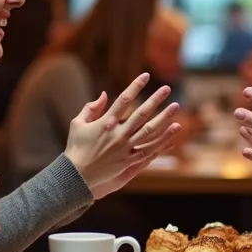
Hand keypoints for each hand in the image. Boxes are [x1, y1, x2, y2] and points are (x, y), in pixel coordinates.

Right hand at [65, 72, 182, 199]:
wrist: (76, 175)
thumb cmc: (75, 147)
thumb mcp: (77, 123)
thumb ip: (91, 108)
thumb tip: (103, 94)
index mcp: (105, 122)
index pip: (124, 100)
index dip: (135, 86)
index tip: (146, 76)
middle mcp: (117, 134)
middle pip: (141, 113)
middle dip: (155, 99)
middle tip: (167, 88)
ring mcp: (125, 148)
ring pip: (149, 131)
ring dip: (163, 118)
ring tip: (175, 106)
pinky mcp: (128, 161)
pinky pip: (149, 149)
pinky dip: (162, 140)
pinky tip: (172, 131)